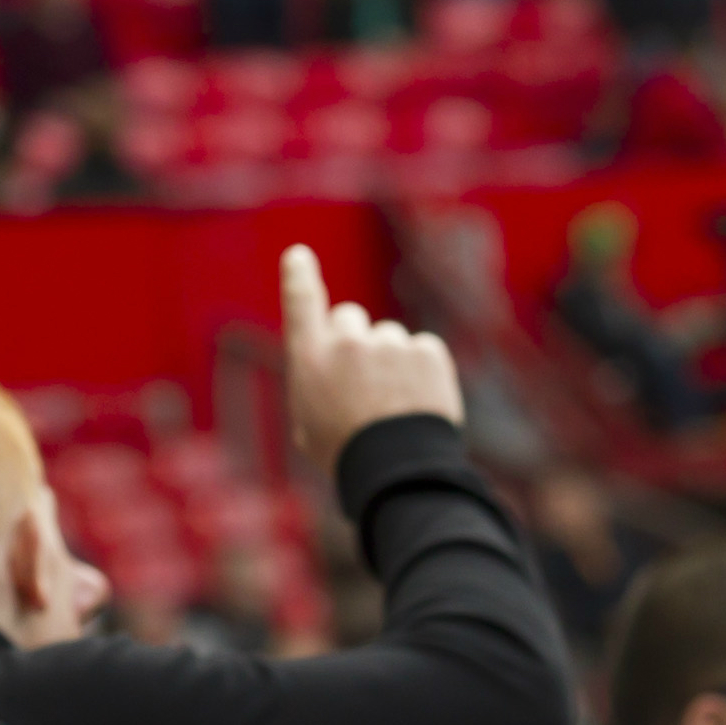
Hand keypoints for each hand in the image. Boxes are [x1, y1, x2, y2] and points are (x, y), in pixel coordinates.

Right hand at [281, 244, 462, 472]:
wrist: (397, 469)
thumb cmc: (345, 453)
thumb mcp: (308, 422)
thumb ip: (318, 382)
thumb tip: (334, 367)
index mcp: (309, 360)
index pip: (301, 304)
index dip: (299, 277)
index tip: (299, 255)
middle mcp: (346, 343)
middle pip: (350, 317)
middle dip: (355, 338)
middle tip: (363, 379)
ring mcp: (389, 344)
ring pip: (389, 338)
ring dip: (391, 361)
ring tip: (394, 404)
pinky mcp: (426, 350)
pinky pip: (422, 349)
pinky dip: (421, 369)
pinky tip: (416, 400)